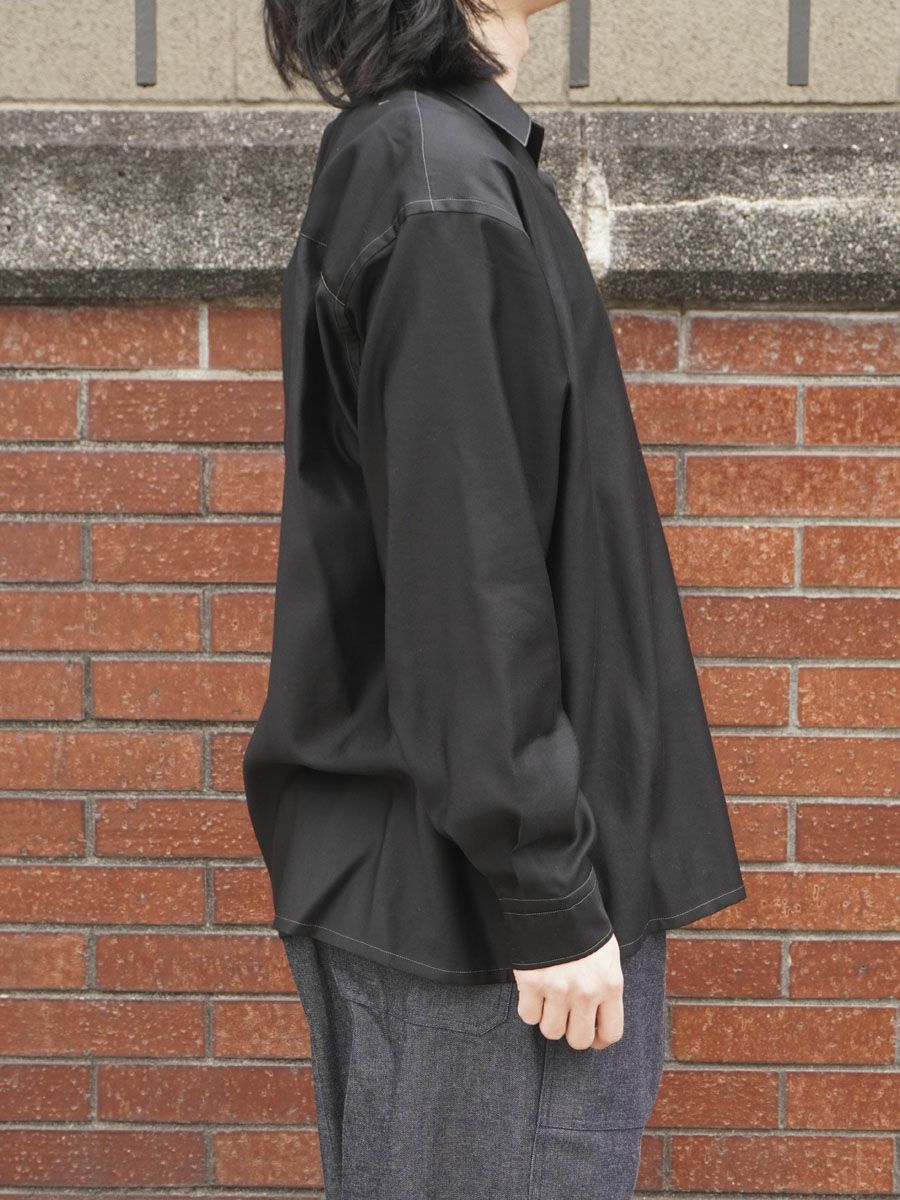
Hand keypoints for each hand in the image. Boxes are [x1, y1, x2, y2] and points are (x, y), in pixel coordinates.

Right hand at [512, 934, 623, 1050]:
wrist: (555, 899)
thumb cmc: (583, 926)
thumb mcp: (606, 956)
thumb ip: (605, 986)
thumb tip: (598, 1013)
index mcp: (610, 985)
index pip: (611, 1033)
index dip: (599, 1039)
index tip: (592, 1035)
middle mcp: (586, 993)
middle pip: (578, 1040)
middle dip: (571, 1031)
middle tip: (566, 1017)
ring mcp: (558, 990)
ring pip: (551, 1031)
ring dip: (548, 1020)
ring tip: (548, 1001)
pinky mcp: (532, 983)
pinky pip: (528, 1016)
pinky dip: (529, 1008)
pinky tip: (533, 992)